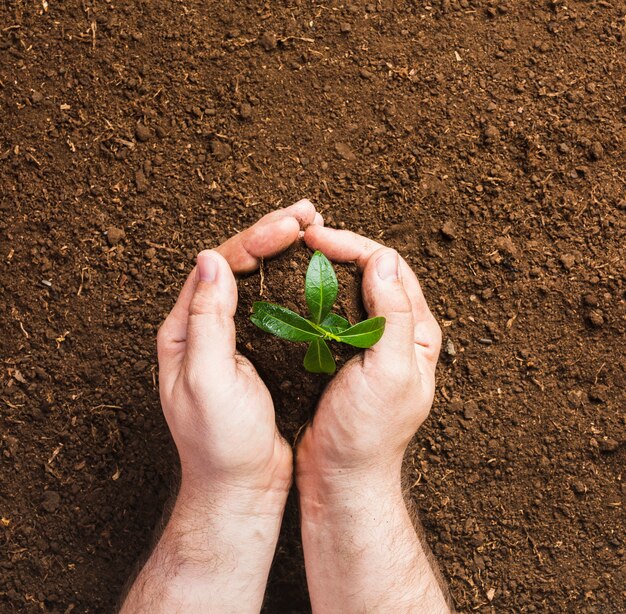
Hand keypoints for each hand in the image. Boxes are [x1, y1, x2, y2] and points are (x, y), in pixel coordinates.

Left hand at [157, 200, 321, 502]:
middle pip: (236, 265)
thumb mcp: (208, 381)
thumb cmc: (220, 441)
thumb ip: (207, 321)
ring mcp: (233, 338)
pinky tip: (315, 271)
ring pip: (258, 281)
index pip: (217, 267)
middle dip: (271, 234)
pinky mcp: (259, 351)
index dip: (254, 240)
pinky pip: (275, 305)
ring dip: (284, 252)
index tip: (291, 226)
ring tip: (314, 229)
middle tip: (308, 213)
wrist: (241, 486)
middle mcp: (204, 327)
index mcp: (184, 330)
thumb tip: (211, 259)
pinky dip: (294, 283)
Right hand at [296, 226, 441, 491]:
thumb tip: (383, 259)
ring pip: (348, 291)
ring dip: (324, 269)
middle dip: (340, 249)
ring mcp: (367, 344)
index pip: (391, 269)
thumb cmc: (367, 432)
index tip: (316, 238)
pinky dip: (312, 296)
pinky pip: (329, 314)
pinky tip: (290, 291)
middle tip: (302, 238)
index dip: (355, 246)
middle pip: (371, 273)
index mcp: (416, 332)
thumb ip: (392, 316)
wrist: (340, 478)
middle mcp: (396, 333)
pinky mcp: (341, 356)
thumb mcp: (388, 373)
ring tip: (294, 255)